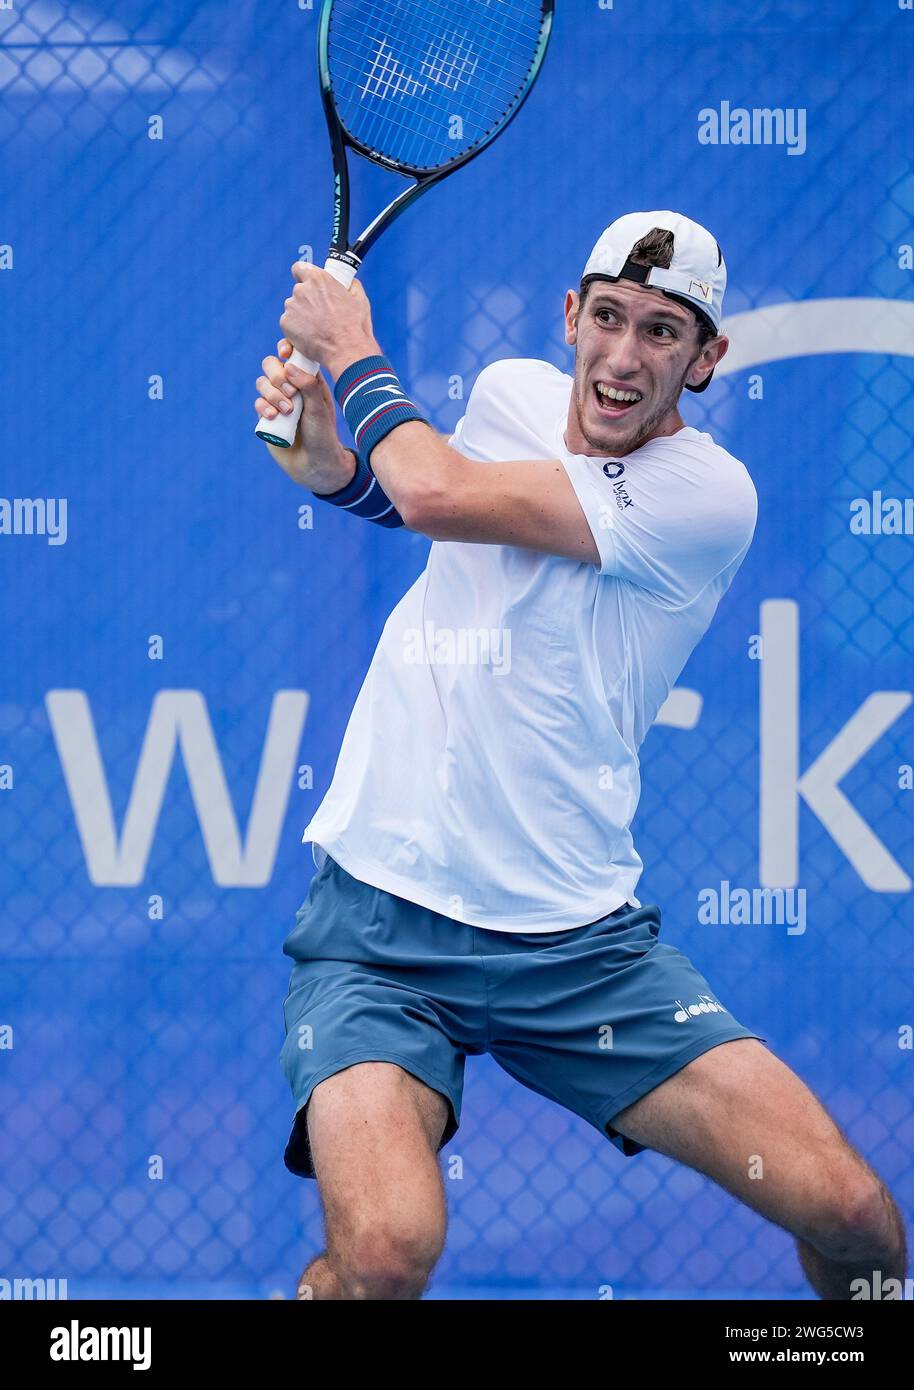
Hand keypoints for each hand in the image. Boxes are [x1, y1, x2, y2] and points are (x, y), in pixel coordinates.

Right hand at [255, 338, 355, 491]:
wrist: (314, 465)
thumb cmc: (323, 436)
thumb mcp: (319, 409)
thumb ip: (308, 386)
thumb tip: (288, 365)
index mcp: (308, 379)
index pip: (292, 355)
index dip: (285, 348)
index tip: (285, 354)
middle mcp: (292, 387)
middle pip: (271, 365)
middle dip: (276, 376)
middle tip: (290, 393)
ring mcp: (278, 401)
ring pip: (262, 383)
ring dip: (270, 393)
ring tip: (286, 411)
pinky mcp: (268, 416)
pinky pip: (258, 402)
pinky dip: (262, 406)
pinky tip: (272, 417)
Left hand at [280, 263, 380, 377]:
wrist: (347, 350)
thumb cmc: (354, 326)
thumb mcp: (359, 299)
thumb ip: (350, 285)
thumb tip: (348, 282)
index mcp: (319, 279)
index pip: (299, 268)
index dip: (302, 276)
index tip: (306, 283)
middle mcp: (302, 290)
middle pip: (298, 292)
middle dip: (306, 301)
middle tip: (320, 315)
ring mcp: (292, 307)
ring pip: (293, 309)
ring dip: (301, 316)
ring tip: (317, 329)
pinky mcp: (286, 323)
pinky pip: (288, 324)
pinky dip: (296, 330)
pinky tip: (310, 337)